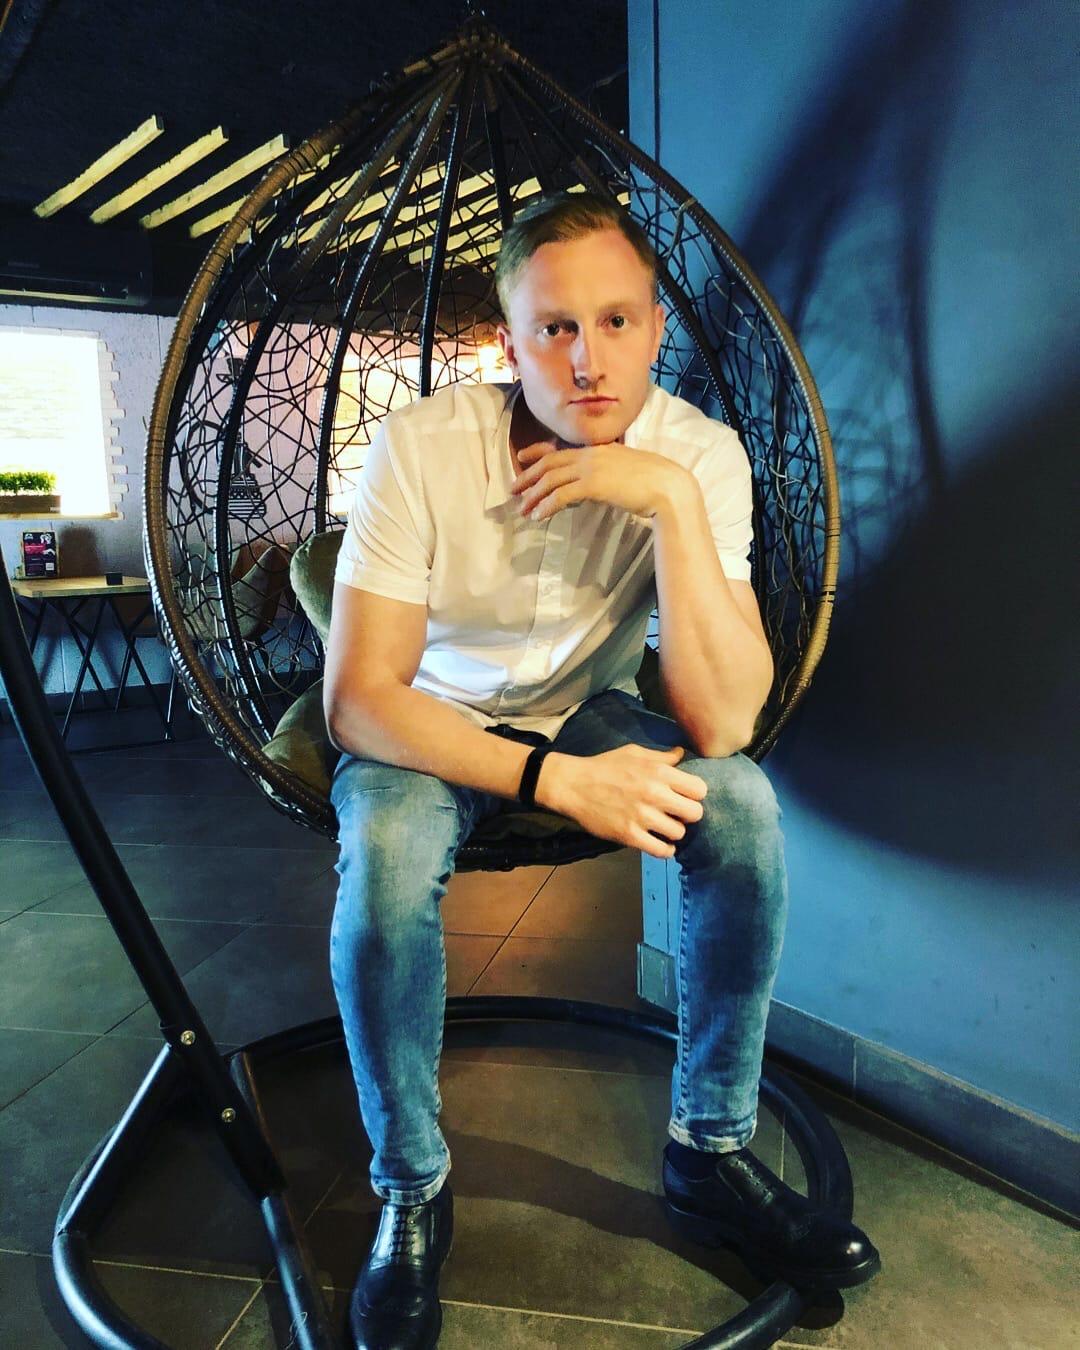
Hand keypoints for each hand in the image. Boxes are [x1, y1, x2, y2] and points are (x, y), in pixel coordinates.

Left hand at [511, 441, 689, 520]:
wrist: (667, 486)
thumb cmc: (652, 482)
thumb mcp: (624, 470)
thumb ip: (605, 472)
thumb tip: (591, 486)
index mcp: (598, 449)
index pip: (559, 448)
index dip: (536, 452)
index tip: (521, 458)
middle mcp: (591, 454)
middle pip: (549, 463)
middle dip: (528, 477)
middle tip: (512, 490)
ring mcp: (591, 468)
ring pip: (551, 479)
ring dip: (533, 495)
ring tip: (522, 509)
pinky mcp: (593, 484)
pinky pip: (561, 495)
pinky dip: (547, 505)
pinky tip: (539, 516)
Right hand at [537, 744, 707, 858]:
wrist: (573, 784)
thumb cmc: (604, 766)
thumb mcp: (634, 753)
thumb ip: (661, 756)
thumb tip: (682, 753)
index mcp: (658, 771)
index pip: (699, 789)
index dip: (694, 794)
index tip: (684, 796)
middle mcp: (654, 794)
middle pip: (695, 813)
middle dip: (688, 814)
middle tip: (676, 814)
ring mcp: (642, 816)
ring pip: (679, 833)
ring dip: (674, 832)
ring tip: (664, 828)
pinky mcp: (629, 835)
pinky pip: (661, 850)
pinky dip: (665, 849)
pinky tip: (660, 843)